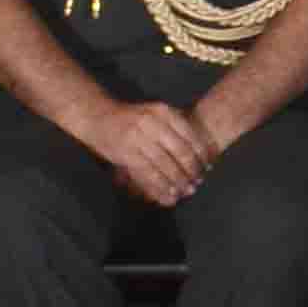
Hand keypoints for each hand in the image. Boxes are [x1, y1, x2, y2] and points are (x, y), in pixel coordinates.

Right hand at [96, 103, 217, 212]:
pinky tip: (169, 194)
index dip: (201, 153)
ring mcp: (138, 138)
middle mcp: (152, 123)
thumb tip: (200, 149)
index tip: (209, 165)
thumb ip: (175, 126)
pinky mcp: (126, 153)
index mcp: (163, 112)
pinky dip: (161, 185)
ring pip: (165, 164)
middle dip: (192, 169)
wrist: (98, 117)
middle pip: (180, 151)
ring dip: (178, 180)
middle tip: (199, 181)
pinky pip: (148, 173)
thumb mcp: (155, 113)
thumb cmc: (132, 118)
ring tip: (187, 191)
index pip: (189, 135)